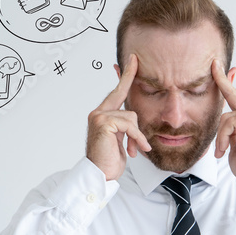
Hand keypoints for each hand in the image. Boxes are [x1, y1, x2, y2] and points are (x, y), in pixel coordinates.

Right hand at [86, 54, 150, 180]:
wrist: (100, 176)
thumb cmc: (110, 160)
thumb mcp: (121, 139)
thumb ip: (125, 125)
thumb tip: (133, 117)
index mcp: (103, 114)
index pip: (116, 92)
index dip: (124, 76)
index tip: (131, 61)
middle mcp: (98, 112)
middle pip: (122, 95)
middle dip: (128, 75)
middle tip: (135, 58)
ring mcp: (99, 116)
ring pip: (131, 116)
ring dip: (137, 135)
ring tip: (135, 149)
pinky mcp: (104, 123)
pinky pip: (130, 125)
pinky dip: (136, 138)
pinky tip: (135, 150)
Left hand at [212, 60, 235, 177]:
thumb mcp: (232, 141)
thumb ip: (229, 128)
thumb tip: (222, 117)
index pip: (235, 97)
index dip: (226, 82)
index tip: (218, 68)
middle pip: (233, 95)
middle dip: (222, 80)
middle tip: (214, 64)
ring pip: (226, 116)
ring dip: (220, 136)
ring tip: (222, 150)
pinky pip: (229, 122)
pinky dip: (223, 137)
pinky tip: (225, 149)